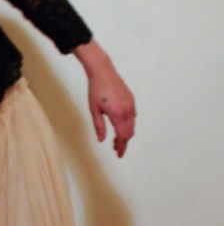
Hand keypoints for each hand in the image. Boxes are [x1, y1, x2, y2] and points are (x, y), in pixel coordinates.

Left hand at [73, 40, 135, 157]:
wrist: (103, 71)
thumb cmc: (96, 90)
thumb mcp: (94, 109)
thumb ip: (98, 126)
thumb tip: (102, 140)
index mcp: (117, 114)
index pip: (122, 136)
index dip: (121, 146)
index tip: (118, 153)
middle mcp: (127, 110)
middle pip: (129, 132)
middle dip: (124, 142)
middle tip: (116, 149)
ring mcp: (130, 104)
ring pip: (132, 125)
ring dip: (126, 133)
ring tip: (117, 139)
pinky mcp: (131, 99)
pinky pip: (132, 116)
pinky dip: (128, 124)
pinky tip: (120, 126)